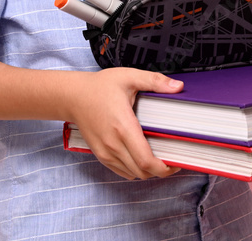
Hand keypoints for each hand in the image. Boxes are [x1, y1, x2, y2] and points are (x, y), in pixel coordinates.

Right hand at [67, 68, 183, 179]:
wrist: (73, 97)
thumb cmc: (100, 87)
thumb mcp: (129, 77)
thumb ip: (155, 81)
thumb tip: (178, 86)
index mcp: (123, 126)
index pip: (145, 160)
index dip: (163, 168)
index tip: (176, 163)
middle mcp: (113, 144)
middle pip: (142, 172)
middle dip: (161, 171)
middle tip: (173, 161)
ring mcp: (105, 152)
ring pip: (132, 174)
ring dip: (148, 172)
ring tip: (160, 159)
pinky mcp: (100, 155)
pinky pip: (121, 171)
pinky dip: (135, 170)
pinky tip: (142, 159)